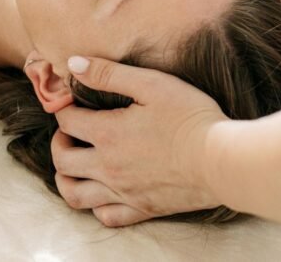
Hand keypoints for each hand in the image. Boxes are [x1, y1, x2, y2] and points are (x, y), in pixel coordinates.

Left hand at [51, 56, 228, 226]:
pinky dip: (96, 206)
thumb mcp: (151, 84)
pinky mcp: (142, 208)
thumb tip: (72, 64)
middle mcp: (107, 167)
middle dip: (59, 143)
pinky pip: (106, 216)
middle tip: (70, 133)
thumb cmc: (190, 117)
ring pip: (75, 194)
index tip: (73, 102)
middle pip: (62, 161)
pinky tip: (103, 192)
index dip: (64, 108)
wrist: (221, 160)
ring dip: (66, 178)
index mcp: (107, 134)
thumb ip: (109, 73)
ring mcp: (123, 192)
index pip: (66, 121)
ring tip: (75, 165)